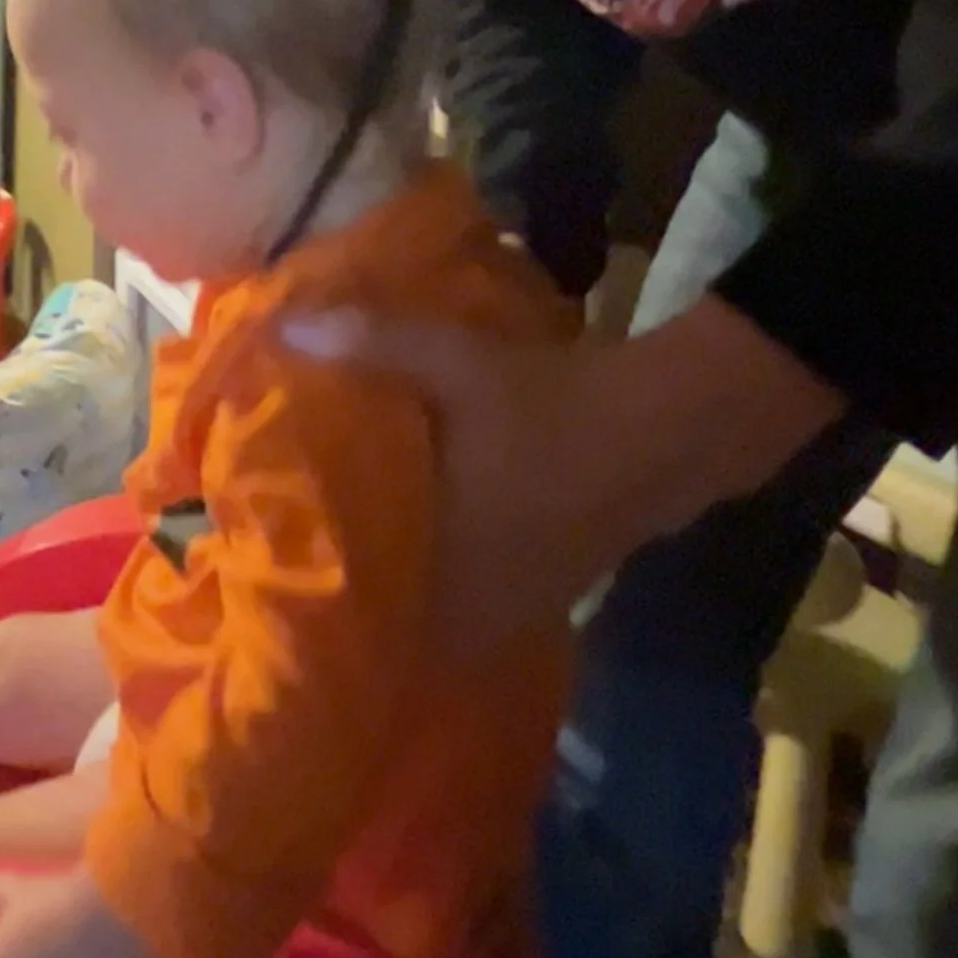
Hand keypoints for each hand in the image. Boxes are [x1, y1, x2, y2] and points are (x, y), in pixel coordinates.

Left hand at [283, 294, 843, 648]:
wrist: (672, 426)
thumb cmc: (554, 403)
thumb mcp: (459, 363)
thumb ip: (373, 345)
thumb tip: (285, 328)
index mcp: (448, 559)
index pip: (375, 612)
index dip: (334, 615)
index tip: (290, 604)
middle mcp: (485, 598)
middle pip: (414, 630)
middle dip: (376, 614)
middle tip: (321, 591)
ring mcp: (530, 601)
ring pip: (459, 625)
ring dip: (424, 609)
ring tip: (375, 582)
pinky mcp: (563, 590)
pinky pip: (497, 611)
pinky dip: (469, 593)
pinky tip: (451, 562)